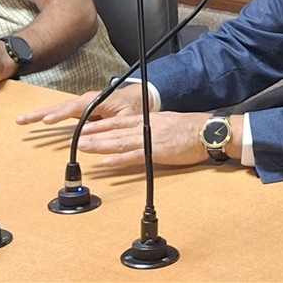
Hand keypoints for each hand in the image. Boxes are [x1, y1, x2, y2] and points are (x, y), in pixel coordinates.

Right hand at [16, 84, 143, 125]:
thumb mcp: (127, 118)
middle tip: (24, 119)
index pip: (76, 108)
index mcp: (97, 100)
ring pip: (58, 108)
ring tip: (22, 120)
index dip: (61, 114)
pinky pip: (61, 112)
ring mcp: (81, 104)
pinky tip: (35, 120)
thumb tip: (92, 134)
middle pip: (61, 106)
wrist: (136, 97)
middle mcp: (86, 100)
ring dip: (40, 114)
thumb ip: (111, 125)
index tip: (47, 120)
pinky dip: (47, 115)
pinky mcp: (79, 109)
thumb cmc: (132, 107)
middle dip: (41, 113)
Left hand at [77, 111, 211, 167]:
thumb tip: (139, 132)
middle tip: (77, 139)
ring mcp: (149, 139)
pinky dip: (119, 160)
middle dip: (94, 135)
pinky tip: (106, 163)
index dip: (99, 125)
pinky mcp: (156, 152)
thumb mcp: (166, 121)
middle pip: (114, 131)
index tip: (85, 128)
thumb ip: (151, 126)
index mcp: (147, 120)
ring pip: (120, 142)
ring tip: (84, 147)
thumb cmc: (189, 128)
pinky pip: (134, 157)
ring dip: (100, 145)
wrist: (206, 131)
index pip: (118, 122)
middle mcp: (145, 127)